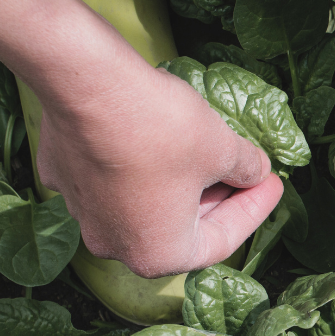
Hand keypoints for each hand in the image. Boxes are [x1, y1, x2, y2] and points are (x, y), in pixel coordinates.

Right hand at [33, 61, 283, 278]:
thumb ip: (246, 168)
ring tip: (209, 155)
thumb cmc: (160, 128)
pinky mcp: (62, 174)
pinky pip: (111, 177)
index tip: (273, 185)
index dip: (254, 210)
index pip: (222, 241)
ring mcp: (82, 212)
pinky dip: (138, 164)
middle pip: (181, 227)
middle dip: (219, 198)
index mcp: (158, 254)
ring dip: (179, 183)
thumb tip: (255, 171)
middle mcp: (114, 245)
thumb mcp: (222, 148)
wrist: (87, 81)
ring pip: (145, 203)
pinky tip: (158, 138)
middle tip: (246, 173)